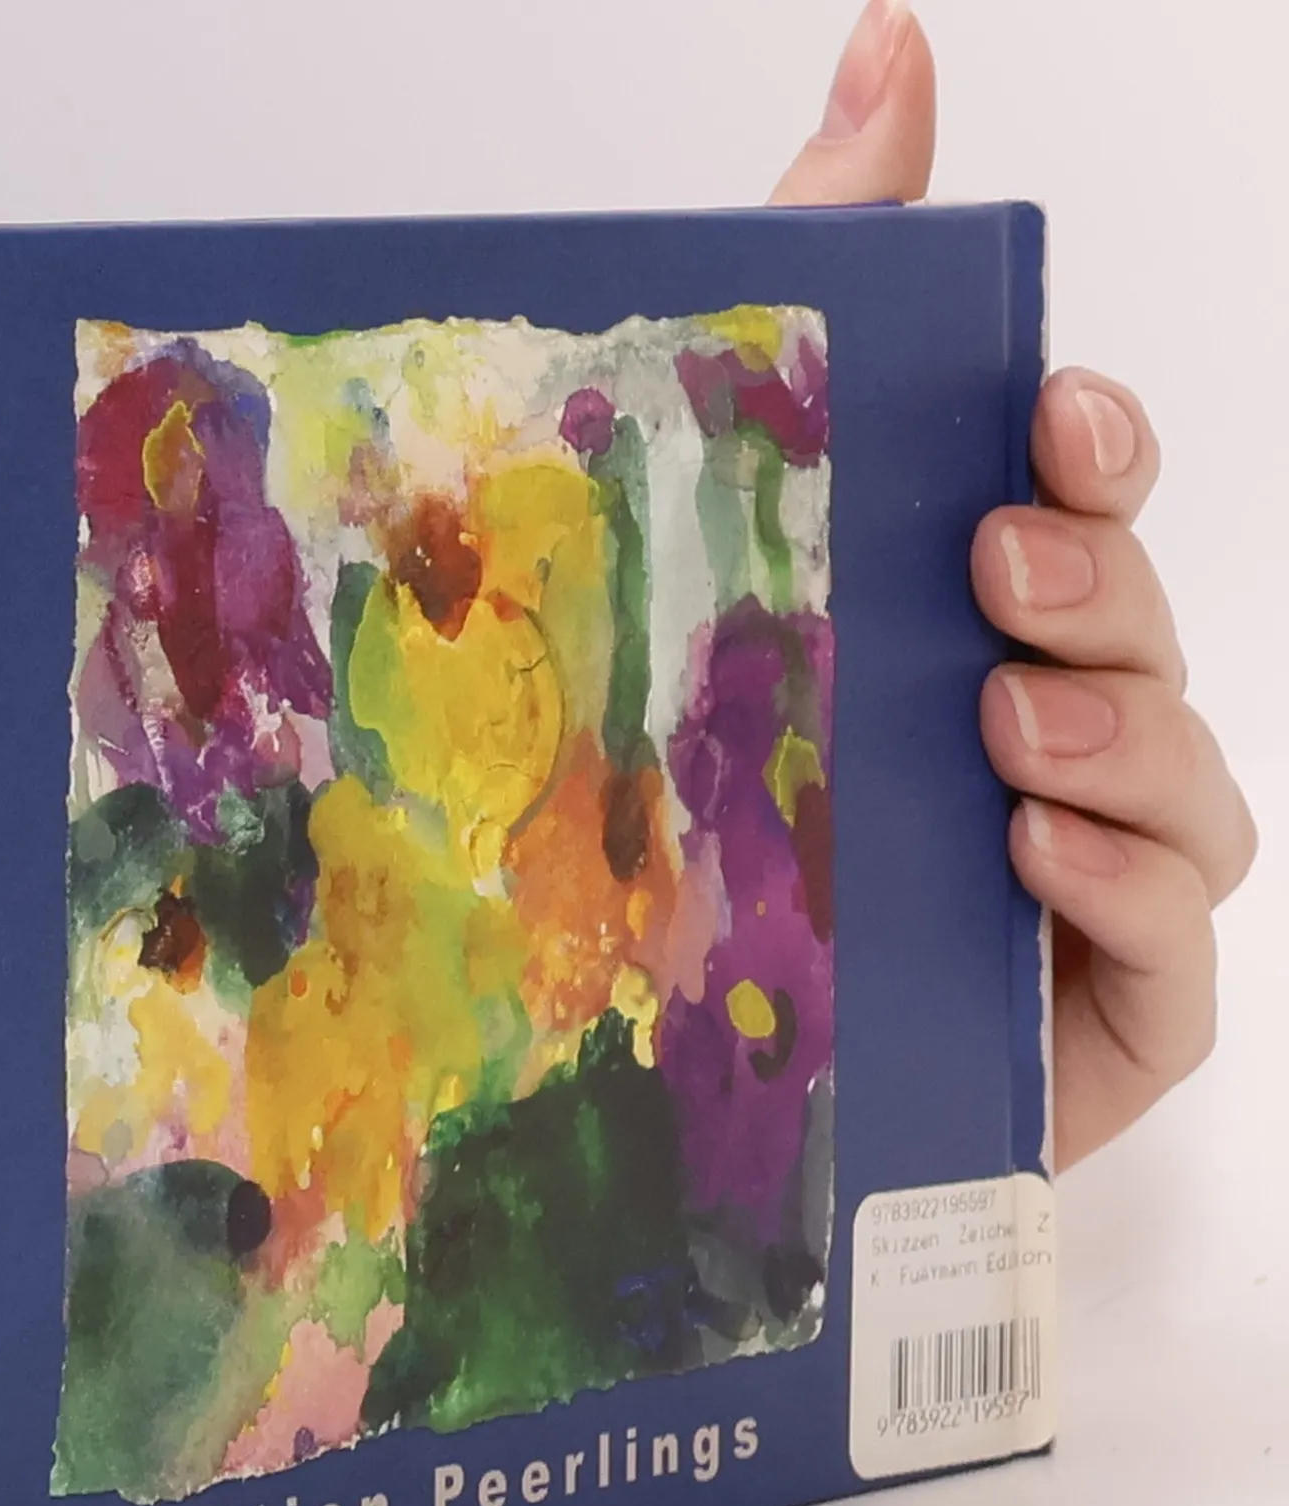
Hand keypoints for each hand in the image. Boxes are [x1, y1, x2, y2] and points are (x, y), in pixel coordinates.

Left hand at [767, 0, 1256, 1169]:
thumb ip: (820, 273)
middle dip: (1100, 586)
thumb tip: (888, 33)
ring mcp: (1085, 878)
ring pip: (1183, 788)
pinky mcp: (1101, 1014)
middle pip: (1137, 637)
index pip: (1077, 515)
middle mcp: (1043, 739)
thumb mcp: (730, 531)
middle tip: (1004, 562)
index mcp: (959, 631)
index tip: (1045, 414)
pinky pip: (1173, 956)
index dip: (1092, 453)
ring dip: (1121, 739)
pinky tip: (1036, 859)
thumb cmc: (705, 805)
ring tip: (1005, 728)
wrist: (649, 1074)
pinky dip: (1127, 895)